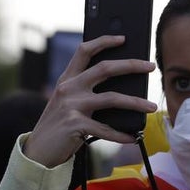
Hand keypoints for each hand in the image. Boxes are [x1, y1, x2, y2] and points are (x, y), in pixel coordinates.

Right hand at [23, 35, 157, 167]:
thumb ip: (84, 92)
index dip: (104, 41)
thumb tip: (120, 89)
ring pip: (112, 98)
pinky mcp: (75, 124)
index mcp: (67, 80)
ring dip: (135, 102)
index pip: (85, 51)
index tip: (123, 38)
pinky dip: (121, 134)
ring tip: (152, 107)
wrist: (37, 151)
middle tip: (151, 67)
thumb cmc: (58, 127)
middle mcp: (69, 88)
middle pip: (105, 68)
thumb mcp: (67, 103)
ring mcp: (72, 106)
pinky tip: (132, 136)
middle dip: (131, 65)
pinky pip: (105, 129)